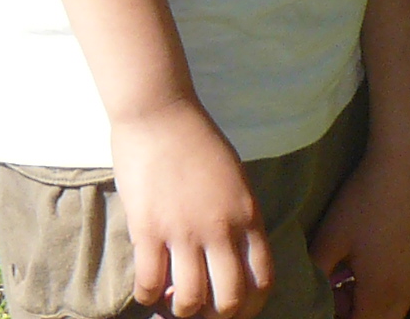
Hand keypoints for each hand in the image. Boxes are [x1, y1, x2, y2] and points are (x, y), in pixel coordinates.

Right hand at [110, 99, 272, 318]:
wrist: (159, 111)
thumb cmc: (196, 139)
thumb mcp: (234, 178)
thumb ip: (237, 217)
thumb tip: (231, 255)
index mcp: (247, 215)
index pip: (263, 279)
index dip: (251, 305)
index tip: (235, 306)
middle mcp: (220, 228)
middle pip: (230, 299)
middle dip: (216, 316)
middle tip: (202, 309)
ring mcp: (184, 230)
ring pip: (190, 300)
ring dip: (181, 310)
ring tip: (172, 301)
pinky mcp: (148, 228)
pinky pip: (149, 283)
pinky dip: (147, 297)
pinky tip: (146, 290)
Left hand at [308, 142, 409, 318]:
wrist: (409, 162)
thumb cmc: (365, 200)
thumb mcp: (331, 236)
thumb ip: (318, 270)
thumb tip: (311, 287)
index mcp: (382, 293)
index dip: (342, 318)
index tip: (327, 301)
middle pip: (383, 318)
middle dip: (358, 310)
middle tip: (337, 288)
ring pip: (399, 299)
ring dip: (376, 294)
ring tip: (354, 266)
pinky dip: (393, 276)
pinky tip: (379, 246)